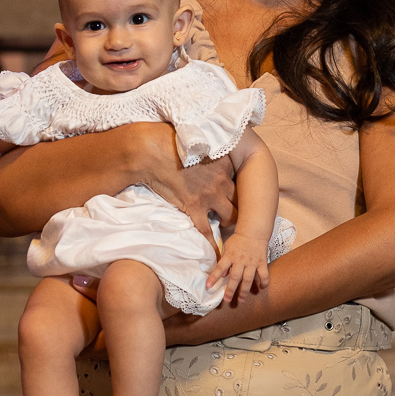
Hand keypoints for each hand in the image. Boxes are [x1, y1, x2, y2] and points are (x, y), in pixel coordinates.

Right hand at [133, 124, 236, 245]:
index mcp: (225, 162)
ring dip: (229, 222)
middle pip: (241, 199)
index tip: (241, 190)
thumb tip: (211, 145)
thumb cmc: (172, 140)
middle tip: (237, 212)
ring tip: (226, 227)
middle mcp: (222, 179)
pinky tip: (216, 254)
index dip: (241, 186)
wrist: (153, 150)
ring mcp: (210, 195)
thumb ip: (211, 148)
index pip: (241, 178)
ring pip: (230, 216)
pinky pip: (207, 231)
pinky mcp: (194, 207)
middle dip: (240, 206)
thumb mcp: (199, 140)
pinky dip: (212, 244)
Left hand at [206, 233, 268, 303]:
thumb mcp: (227, 248)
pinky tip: (261, 288)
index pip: (220, 267)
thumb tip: (223, 275)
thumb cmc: (238, 240)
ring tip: (242, 300)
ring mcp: (252, 262)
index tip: (208, 286)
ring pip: (248, 279)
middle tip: (227, 300)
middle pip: (235, 277)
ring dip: (244, 291)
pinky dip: (263, 282)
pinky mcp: (262, 262)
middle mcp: (240, 260)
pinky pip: (264, 275)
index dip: (214, 277)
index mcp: (230, 256)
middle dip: (230, 290)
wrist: (253, 231)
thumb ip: (225, 261)